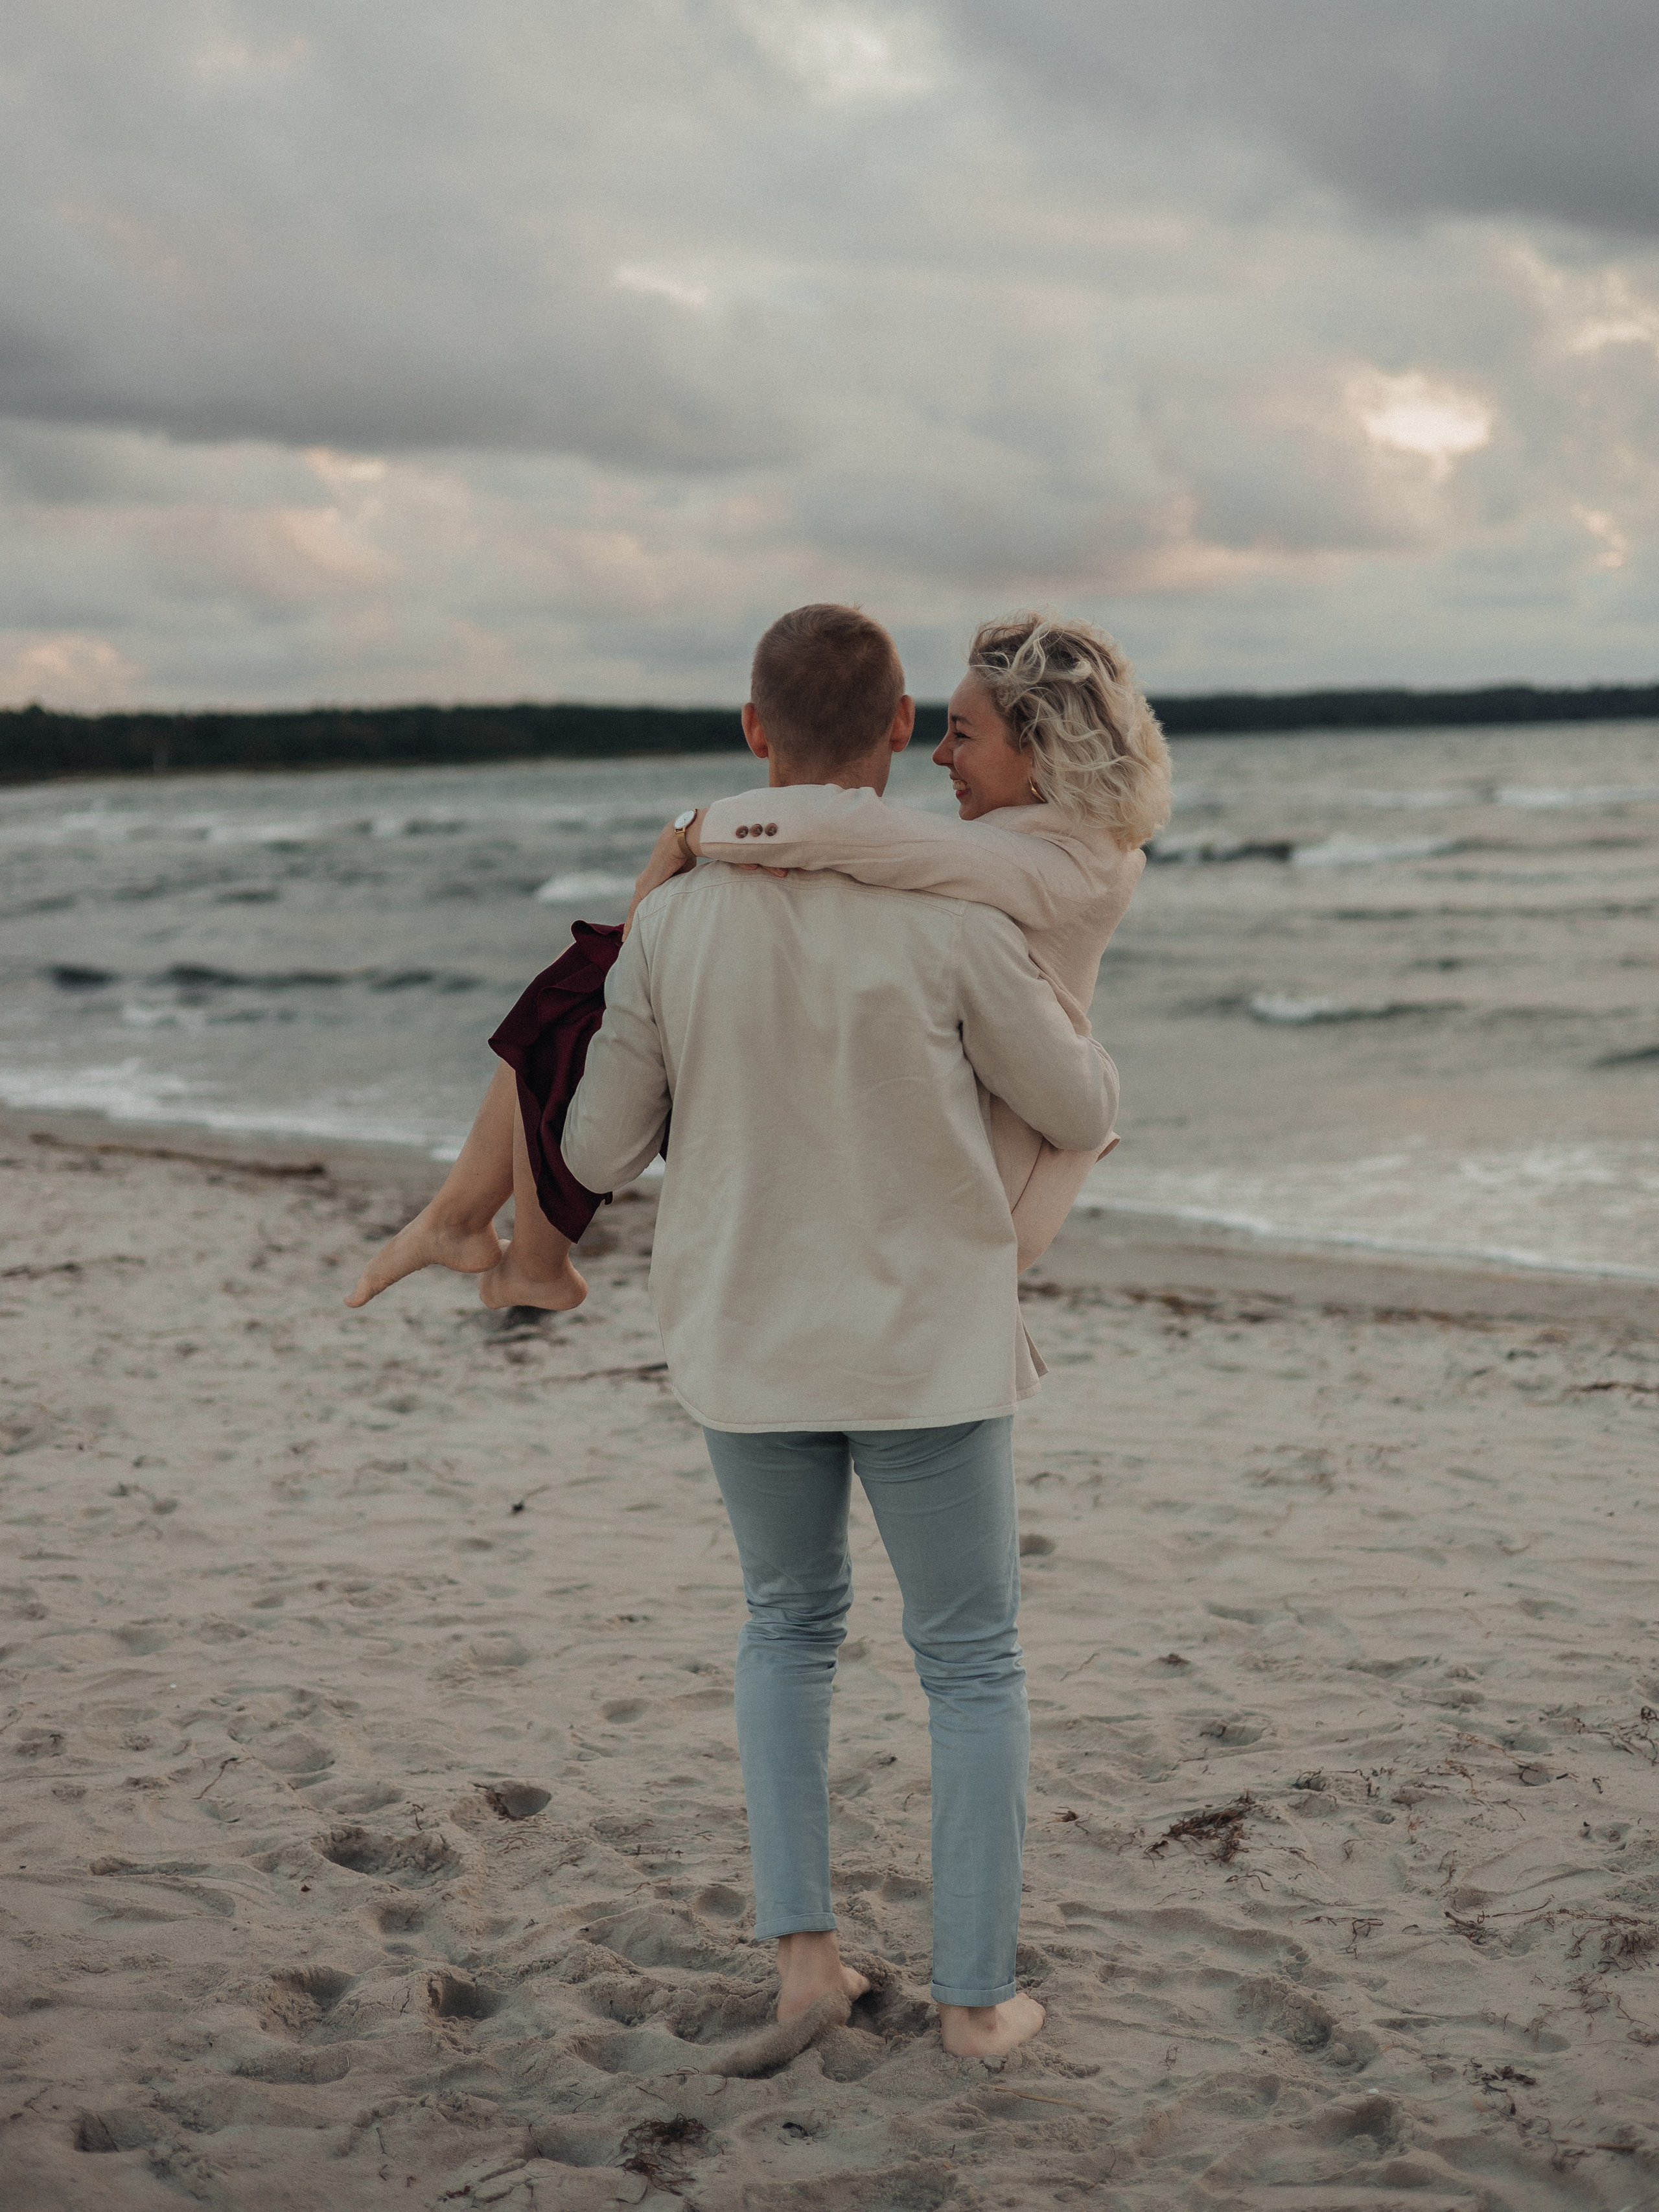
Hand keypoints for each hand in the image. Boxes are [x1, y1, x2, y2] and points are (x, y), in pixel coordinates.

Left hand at [624, 814, 699, 936]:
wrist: (679, 841)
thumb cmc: (688, 852)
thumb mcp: (687, 874)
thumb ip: (688, 885)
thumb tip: (702, 891)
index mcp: (658, 880)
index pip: (650, 901)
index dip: (647, 914)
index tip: (645, 927)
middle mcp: (647, 884)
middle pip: (639, 908)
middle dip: (636, 923)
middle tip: (632, 939)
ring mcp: (643, 886)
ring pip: (634, 912)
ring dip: (631, 926)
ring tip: (628, 942)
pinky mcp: (642, 889)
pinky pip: (634, 911)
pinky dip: (630, 924)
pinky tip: (626, 937)